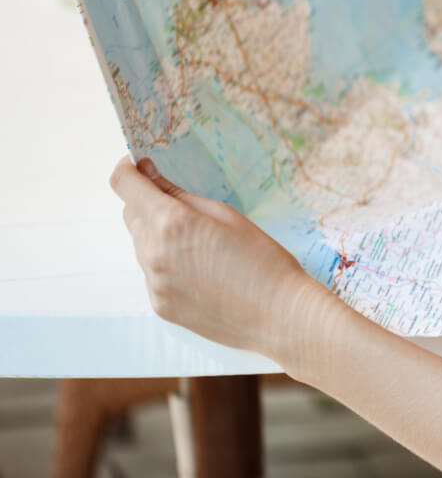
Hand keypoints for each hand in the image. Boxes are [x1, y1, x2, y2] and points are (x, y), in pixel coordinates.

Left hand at [110, 156, 321, 355]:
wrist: (279, 315)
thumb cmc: (263, 258)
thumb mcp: (227, 215)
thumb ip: (182, 195)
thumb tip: (149, 175)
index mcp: (171, 223)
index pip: (124, 185)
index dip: (128, 169)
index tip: (140, 164)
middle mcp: (152, 253)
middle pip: (132, 214)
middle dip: (150, 202)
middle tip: (186, 206)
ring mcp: (153, 283)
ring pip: (141, 245)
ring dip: (159, 235)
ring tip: (202, 244)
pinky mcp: (159, 305)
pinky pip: (152, 272)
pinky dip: (167, 263)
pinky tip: (202, 269)